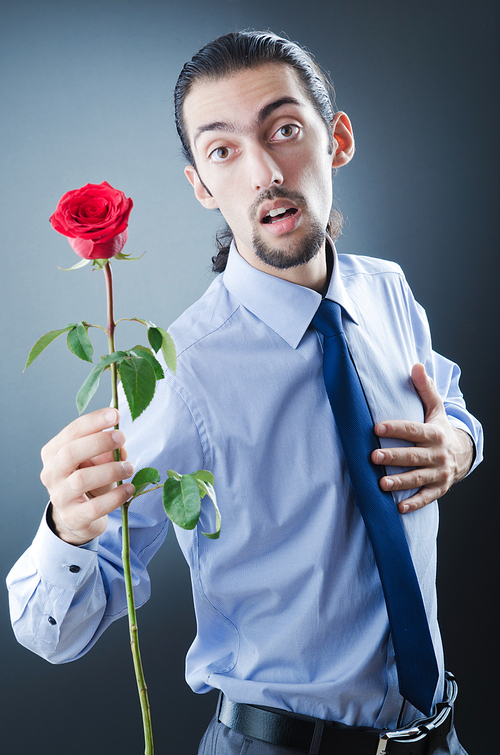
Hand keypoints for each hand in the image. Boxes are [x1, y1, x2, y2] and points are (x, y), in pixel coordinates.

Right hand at [40, 408, 134, 544]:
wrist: (77, 517)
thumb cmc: (88, 480)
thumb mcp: (97, 462)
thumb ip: (106, 451)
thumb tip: (120, 447)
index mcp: (53, 453)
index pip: (71, 432)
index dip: (94, 421)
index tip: (115, 414)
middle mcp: (51, 473)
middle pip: (70, 452)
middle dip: (98, 442)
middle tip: (121, 437)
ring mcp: (59, 497)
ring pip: (81, 480)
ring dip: (110, 470)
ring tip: (129, 467)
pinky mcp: (73, 518)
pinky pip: (95, 507)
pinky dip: (115, 497)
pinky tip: (129, 489)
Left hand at [371, 363, 472, 513]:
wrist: (463, 453)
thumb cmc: (440, 428)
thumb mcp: (436, 408)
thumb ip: (424, 388)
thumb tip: (415, 365)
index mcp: (435, 433)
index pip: (413, 430)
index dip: (396, 429)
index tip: (377, 428)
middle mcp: (438, 454)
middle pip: (414, 455)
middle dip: (394, 456)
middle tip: (373, 457)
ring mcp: (439, 473)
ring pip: (419, 478)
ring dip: (400, 481)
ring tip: (382, 483)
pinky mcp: (439, 488)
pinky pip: (427, 497)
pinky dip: (414, 502)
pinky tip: (399, 507)